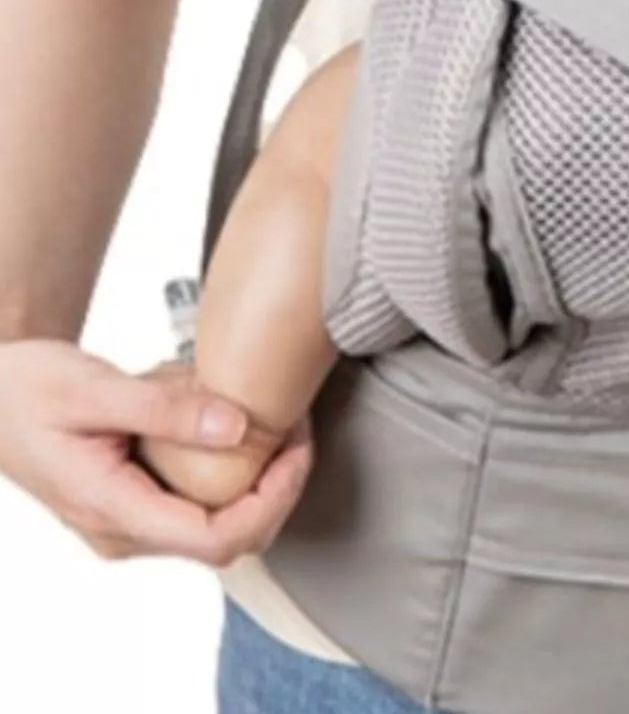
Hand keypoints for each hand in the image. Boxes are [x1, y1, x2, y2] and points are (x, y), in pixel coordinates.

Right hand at [0, 339, 311, 563]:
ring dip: (258, 481)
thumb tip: (236, 427)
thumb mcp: (95, 388)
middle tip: (298, 431)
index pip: (214, 539)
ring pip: (216, 526)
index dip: (270, 501)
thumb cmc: (29, 390)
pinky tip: (235, 424)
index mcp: (112, 510)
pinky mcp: (135, 503)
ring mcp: (128, 522)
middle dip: (276, 491)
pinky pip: (197, 503)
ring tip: (277, 423)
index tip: (296, 451)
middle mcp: (122, 530)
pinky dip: (229, 470)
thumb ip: (166, 408)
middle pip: (226, 541)